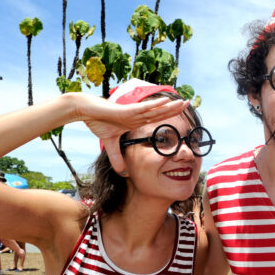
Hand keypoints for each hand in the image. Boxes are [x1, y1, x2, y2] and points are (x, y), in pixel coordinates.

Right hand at [74, 93, 188, 173]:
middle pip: (160, 112)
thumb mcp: (110, 144)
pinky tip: (165, 102)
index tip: (181, 115)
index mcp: (135, 121)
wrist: (86, 111)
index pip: (156, 119)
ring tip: (184, 102)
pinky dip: (154, 105)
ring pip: (156, 109)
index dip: (168, 116)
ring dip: (170, 106)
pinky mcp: (126, 110)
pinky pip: (143, 108)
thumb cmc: (98, 121)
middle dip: (174, 109)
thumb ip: (116, 157)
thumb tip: (122, 173)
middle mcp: (137, 115)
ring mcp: (133, 112)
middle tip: (189, 104)